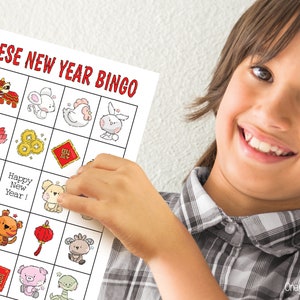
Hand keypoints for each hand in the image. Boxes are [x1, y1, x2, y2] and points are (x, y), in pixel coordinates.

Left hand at [58, 153, 179, 260]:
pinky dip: (68, 201)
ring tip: (69, 193)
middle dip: (77, 178)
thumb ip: (121, 180)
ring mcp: (115, 194)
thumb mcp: (140, 187)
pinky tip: (64, 202)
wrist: (164, 237)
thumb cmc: (153, 215)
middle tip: (73, 185)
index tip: (83, 173)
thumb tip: (94, 180)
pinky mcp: (108, 213)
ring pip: (81, 183)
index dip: (89, 166)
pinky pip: (80, 203)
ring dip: (71, 188)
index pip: (101, 159)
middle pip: (88, 170)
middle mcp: (123, 177)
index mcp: (132, 169)